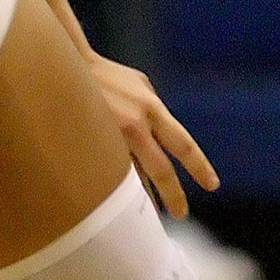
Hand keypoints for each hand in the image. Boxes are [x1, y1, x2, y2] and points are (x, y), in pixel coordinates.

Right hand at [87, 53, 217, 217]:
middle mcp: (134, 126)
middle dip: (173, 195)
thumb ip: (154, 111)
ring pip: (134, 178)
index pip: (183, 144)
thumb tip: (162, 139)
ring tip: (150, 212)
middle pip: (160, 171)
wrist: (67, 67)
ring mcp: (111, 139)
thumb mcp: (140, 84)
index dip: (200, 167)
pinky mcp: (92, 147)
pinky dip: (118, 185)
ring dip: (143, 196)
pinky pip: (110, 173)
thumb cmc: (106, 75)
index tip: (212, 185)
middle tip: (180, 212)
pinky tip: (120, 199)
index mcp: (151, 109)